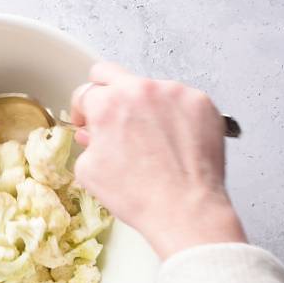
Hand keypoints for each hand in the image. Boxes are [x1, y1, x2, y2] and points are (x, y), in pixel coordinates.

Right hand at [71, 62, 245, 258]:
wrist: (184, 210)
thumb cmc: (139, 196)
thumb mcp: (90, 172)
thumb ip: (87, 143)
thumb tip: (93, 134)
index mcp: (108, 104)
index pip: (85, 92)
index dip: (82, 110)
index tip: (88, 121)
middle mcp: (140, 90)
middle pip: (111, 72)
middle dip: (105, 91)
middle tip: (111, 114)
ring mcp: (174, 92)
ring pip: (149, 89)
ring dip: (144, 107)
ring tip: (151, 140)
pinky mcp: (201, 102)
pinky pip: (179, 100)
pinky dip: (174, 116)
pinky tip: (173, 141)